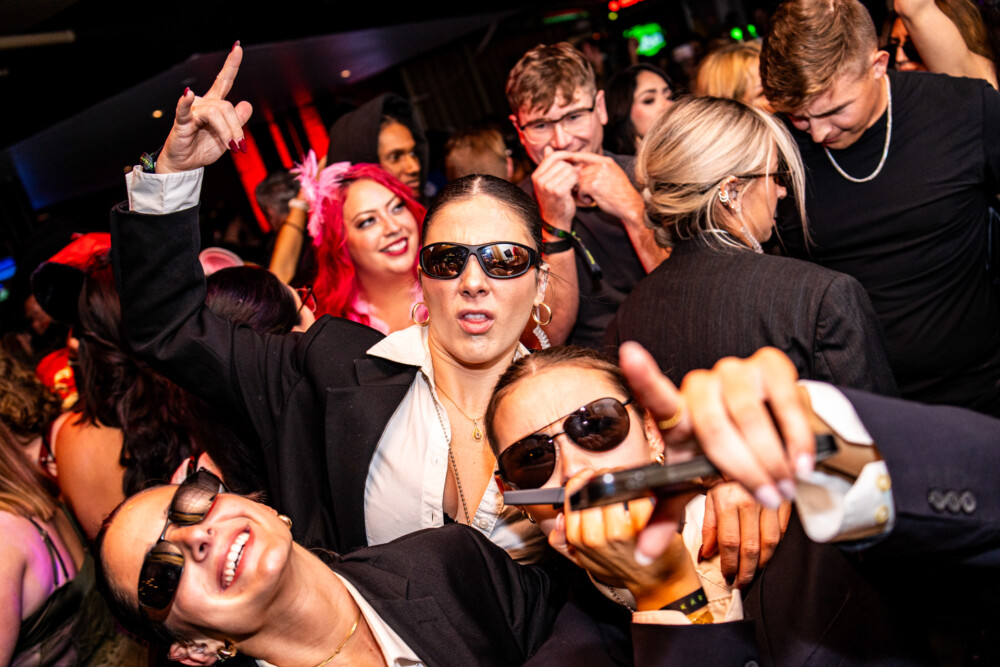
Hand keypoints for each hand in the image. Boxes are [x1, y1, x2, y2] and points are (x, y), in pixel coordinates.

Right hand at [157, 43, 252, 173]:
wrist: (185, 164)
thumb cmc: (203, 148)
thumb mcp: (227, 136)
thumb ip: (237, 121)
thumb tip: (246, 104)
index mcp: (214, 105)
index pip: (224, 81)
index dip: (231, 65)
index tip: (237, 47)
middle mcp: (203, 103)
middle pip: (226, 106)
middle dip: (237, 128)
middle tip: (240, 146)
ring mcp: (192, 111)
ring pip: (216, 112)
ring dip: (227, 131)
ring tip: (230, 147)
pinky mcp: (181, 122)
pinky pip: (184, 110)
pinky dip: (186, 102)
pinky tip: (188, 94)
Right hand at [531, 147, 579, 230]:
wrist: (555, 220)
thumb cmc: (554, 200)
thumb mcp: (548, 181)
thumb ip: (548, 165)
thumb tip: (548, 148)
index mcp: (536, 175)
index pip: (552, 156)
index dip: (565, 156)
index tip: (572, 161)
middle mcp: (540, 180)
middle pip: (562, 162)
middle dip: (571, 168)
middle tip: (572, 179)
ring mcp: (548, 186)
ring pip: (568, 169)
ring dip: (574, 176)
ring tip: (572, 185)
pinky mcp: (558, 191)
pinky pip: (572, 177)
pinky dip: (577, 182)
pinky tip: (575, 189)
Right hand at [548, 469, 698, 609]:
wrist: (654, 584)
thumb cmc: (622, 568)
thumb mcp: (585, 559)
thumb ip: (563, 541)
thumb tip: (558, 520)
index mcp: (579, 538)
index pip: (572, 496)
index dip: (581, 481)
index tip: (589, 476)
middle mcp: (595, 536)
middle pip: (593, 490)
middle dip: (603, 478)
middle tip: (611, 478)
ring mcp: (619, 532)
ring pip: (614, 490)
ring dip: (622, 481)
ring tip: (628, 485)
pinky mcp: (643, 528)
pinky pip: (639, 498)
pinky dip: (644, 493)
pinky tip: (645, 496)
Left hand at [569, 152, 643, 224]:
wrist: (629, 205)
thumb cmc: (620, 193)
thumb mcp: (612, 174)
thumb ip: (599, 169)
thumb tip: (580, 167)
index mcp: (607, 162)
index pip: (585, 155)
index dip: (574, 158)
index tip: (566, 161)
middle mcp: (602, 166)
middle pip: (580, 171)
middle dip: (580, 182)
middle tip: (588, 192)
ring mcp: (598, 175)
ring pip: (579, 181)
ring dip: (582, 191)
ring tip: (591, 197)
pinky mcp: (594, 186)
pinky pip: (580, 189)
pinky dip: (583, 197)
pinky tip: (591, 201)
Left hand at [619, 342, 813, 508]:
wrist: (771, 431)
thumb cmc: (722, 456)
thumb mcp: (694, 484)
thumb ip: (667, 515)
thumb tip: (644, 555)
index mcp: (677, 415)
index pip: (657, 396)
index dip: (644, 376)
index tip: (630, 354)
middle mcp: (701, 385)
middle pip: (714, 428)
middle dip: (744, 470)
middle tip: (768, 497)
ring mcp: (734, 370)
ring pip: (749, 417)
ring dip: (771, 460)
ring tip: (785, 486)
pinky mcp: (770, 363)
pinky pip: (784, 403)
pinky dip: (794, 439)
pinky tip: (801, 462)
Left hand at [701, 482, 790, 588]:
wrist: (743, 447)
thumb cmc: (722, 472)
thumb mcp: (706, 495)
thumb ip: (707, 526)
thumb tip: (705, 554)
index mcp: (726, 499)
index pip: (729, 542)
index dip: (729, 564)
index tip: (728, 577)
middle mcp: (749, 500)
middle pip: (751, 546)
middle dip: (747, 571)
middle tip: (743, 584)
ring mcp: (770, 498)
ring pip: (771, 542)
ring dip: (763, 562)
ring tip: (755, 573)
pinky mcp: (786, 498)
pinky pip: (784, 529)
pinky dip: (777, 545)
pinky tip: (769, 553)